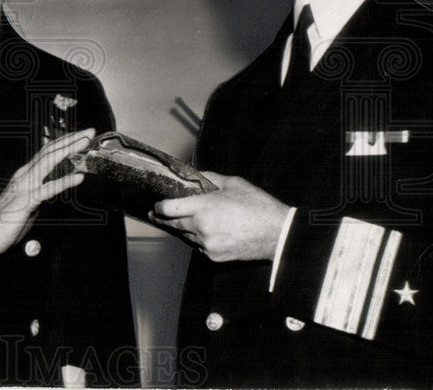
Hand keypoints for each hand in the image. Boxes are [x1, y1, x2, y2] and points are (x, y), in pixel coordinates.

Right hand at [0, 128, 93, 255]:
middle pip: (50, 151)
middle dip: (71, 139)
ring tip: (85, 143)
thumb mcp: (29, 200)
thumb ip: (41, 190)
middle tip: (89, 131)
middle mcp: (25, 176)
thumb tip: (56, 186)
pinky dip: (64, 182)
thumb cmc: (7, 219)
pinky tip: (78, 178)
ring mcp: (25, 187)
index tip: (81, 134)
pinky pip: (48, 189)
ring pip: (48, 162)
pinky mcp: (26, 202)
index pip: (47, 152)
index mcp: (26, 174)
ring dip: (68, 151)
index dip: (65, 141)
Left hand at [149, 171, 288, 261]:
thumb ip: (209, 179)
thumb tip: (194, 176)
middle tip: (156, 214)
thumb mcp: (233, 183)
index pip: (169, 209)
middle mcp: (201, 227)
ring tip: (180, 221)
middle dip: (163, 219)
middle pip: (173, 224)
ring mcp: (206, 244)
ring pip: (185, 236)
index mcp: (203, 208)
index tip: (156, 205)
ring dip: (182, 228)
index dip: (159, 207)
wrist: (277, 234)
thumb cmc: (257, 206)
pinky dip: (197, 238)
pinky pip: (197, 246)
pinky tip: (203, 231)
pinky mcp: (213, 256)